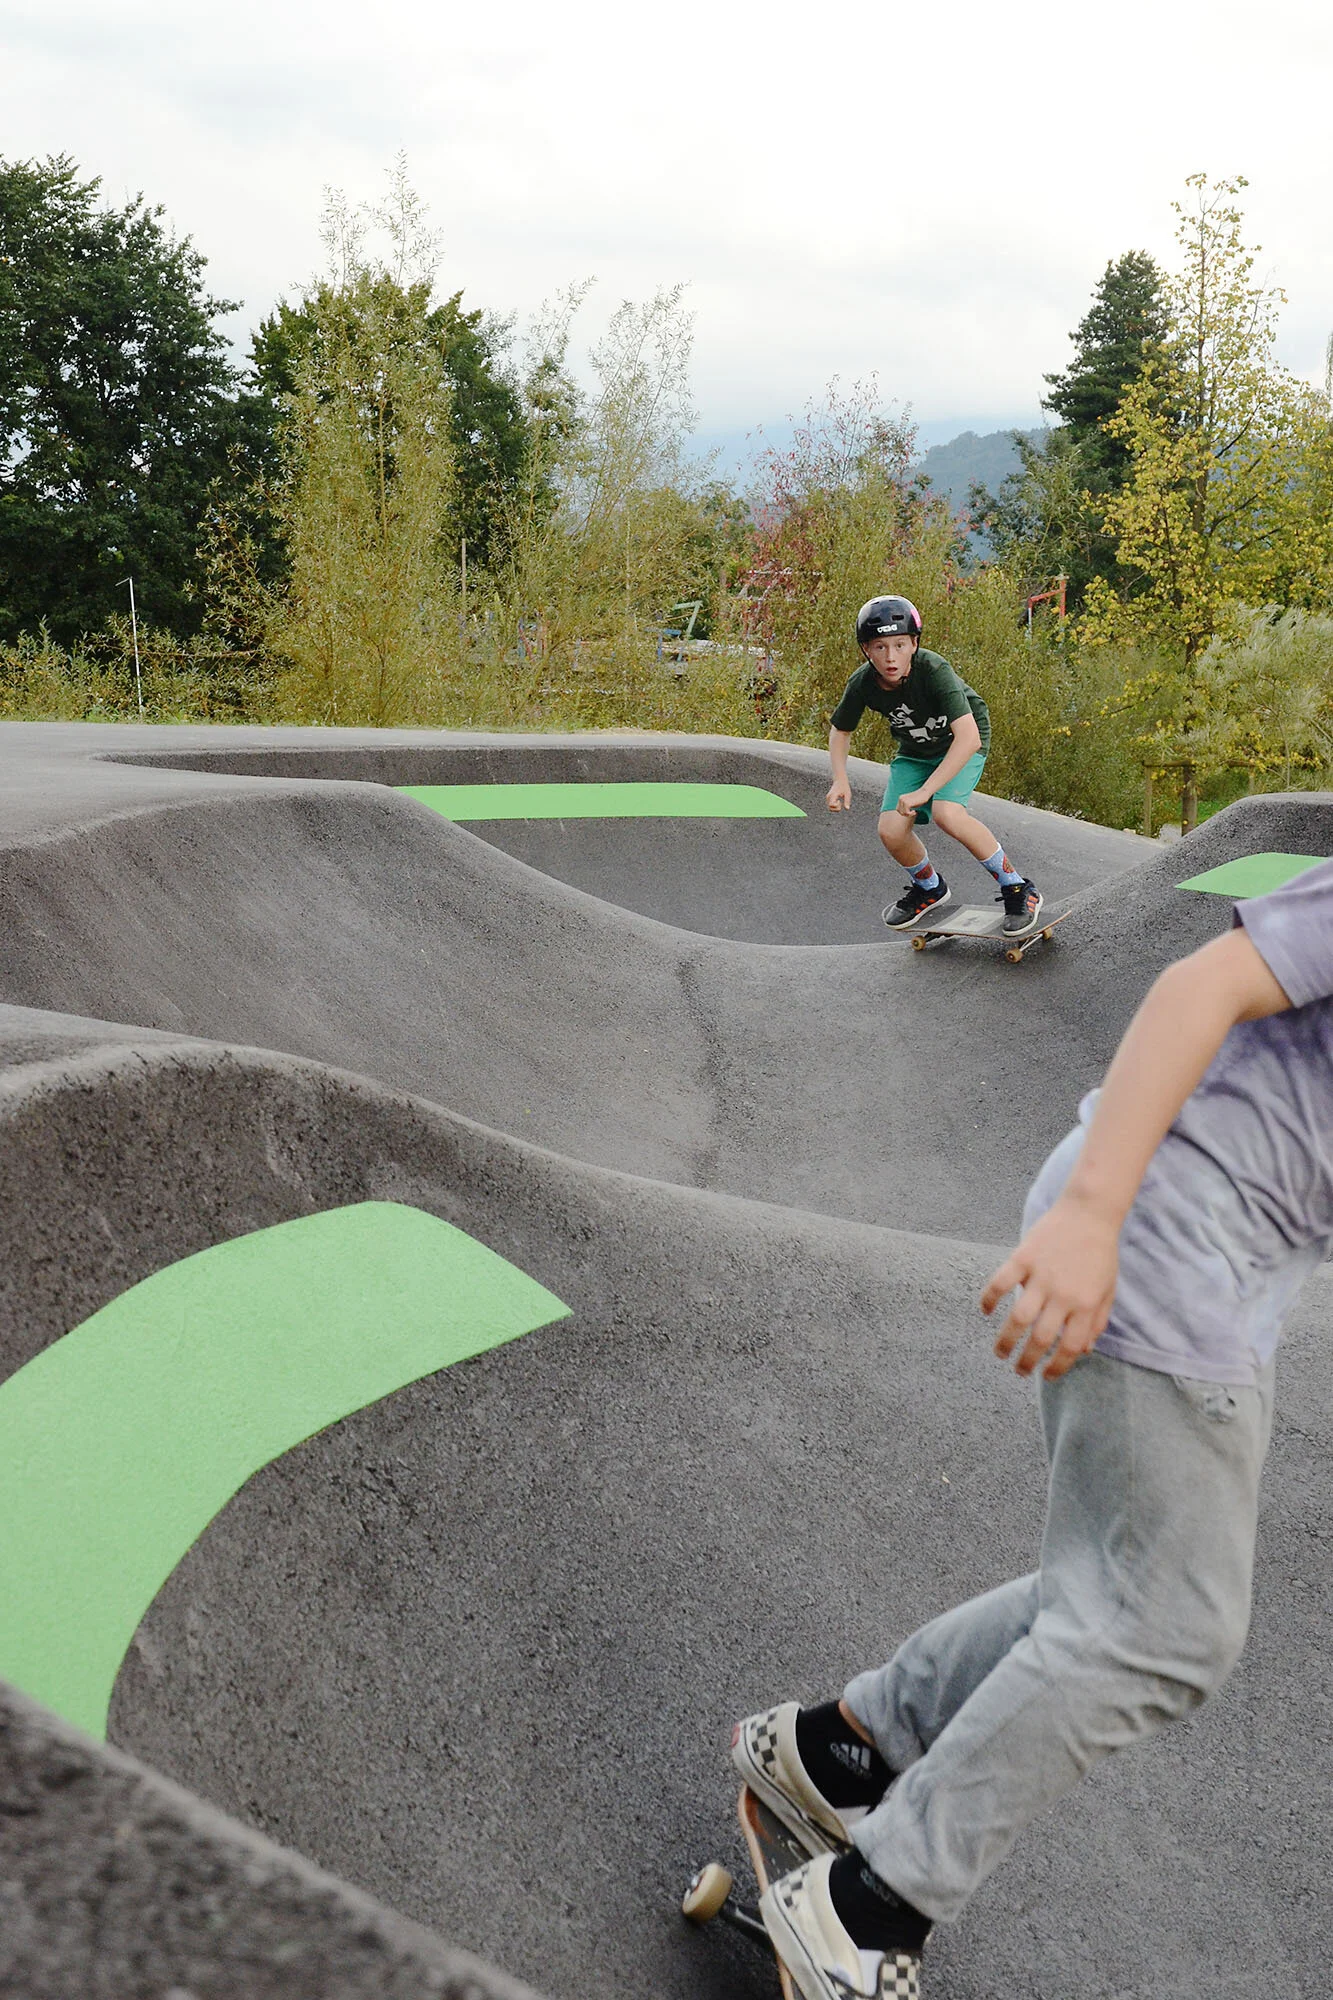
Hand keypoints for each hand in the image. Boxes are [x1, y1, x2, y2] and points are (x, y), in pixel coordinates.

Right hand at [826, 778, 852, 810]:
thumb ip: (847, 801)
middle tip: (841, 803)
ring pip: (830, 808)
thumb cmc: (844, 786)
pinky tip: (838, 801)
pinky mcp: (828, 799)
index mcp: (833, 795)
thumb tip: (847, 809)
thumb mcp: (847, 793)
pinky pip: (831, 806)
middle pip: (830, 808)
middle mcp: (829, 797)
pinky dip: (835, 806)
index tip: (840, 801)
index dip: (836, 807)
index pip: (831, 805)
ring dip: (836, 808)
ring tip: (840, 802)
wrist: (839, 780)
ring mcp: (828, 798)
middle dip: (836, 809)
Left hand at [895, 789, 930, 816]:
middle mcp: (901, 799)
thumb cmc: (919, 798)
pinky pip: (907, 812)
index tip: (910, 811)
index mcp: (901, 798)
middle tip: (913, 813)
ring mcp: (903, 801)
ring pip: (903, 813)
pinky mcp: (907, 803)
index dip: (904, 813)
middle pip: (900, 812)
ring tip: (914, 812)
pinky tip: (915, 811)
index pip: (898, 809)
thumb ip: (906, 806)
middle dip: (906, 814)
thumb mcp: (911, 802)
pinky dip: (911, 814)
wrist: (925, 792)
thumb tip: (903, 814)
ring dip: (909, 815)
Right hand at [980, 1196, 1119, 1379]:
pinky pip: (1001, 1283)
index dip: (1057, 1367)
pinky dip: (990, 1299)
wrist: (1090, 1212)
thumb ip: (1097, 1321)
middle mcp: (1062, 1295)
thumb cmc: (1100, 1252)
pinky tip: (986, 1311)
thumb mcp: (1107, 1290)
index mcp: (1085, 1305)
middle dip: (1027, 1362)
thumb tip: (1084, 1350)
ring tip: (1000, 1353)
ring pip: (1018, 1318)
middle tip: (1019, 1372)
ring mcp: (1041, 1276)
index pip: (1069, 1347)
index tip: (1046, 1376)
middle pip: (1040, 1339)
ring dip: (1005, 1340)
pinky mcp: (1023, 1258)